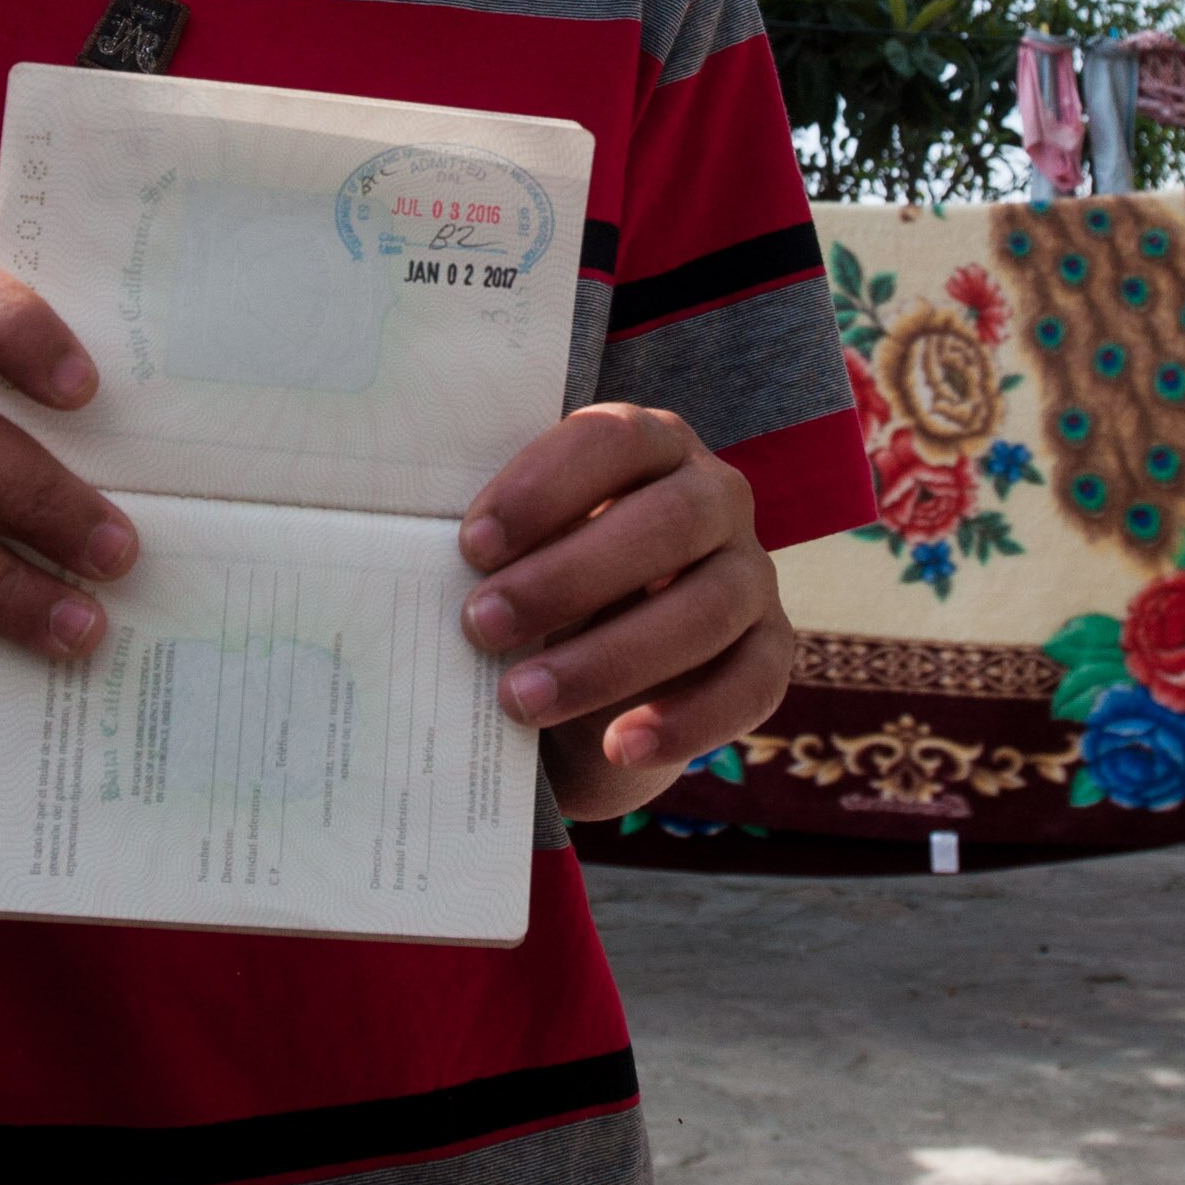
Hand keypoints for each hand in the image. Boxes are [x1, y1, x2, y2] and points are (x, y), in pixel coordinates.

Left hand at [459, 404, 792, 824]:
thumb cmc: (542, 591)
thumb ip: (497, 549)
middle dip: (569, 576)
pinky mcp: (769, 652)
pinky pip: (749, 685)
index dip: (545, 486)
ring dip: (609, 658)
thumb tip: (415, 566)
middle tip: (482, 624)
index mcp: (651, 445)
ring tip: (520, 699)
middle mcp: (715, 497)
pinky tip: (618, 744)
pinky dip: (685, 720)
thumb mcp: (520, 556)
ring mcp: (751, 575)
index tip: (472, 544)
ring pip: (705, 608)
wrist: (595, 681)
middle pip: (668, 521)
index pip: (613, 440)